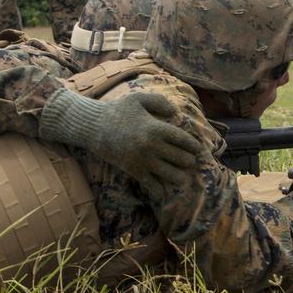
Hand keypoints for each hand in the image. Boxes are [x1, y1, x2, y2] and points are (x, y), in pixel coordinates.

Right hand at [40, 89, 202, 200]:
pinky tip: (164, 193)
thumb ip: (160, 102)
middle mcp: (152, 146)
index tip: (198, 149)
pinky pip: (151, 185)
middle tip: (190, 162)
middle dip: (189, 161)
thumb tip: (176, 112)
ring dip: (180, 177)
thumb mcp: (139, 99)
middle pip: (181, 158)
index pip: (183, 140)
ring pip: (171, 174)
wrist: (94, 127)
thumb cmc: (118, 111)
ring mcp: (143, 160)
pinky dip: (160, 191)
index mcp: (156, 128)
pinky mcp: (134, 170)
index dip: (194, 146)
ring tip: (183, 177)